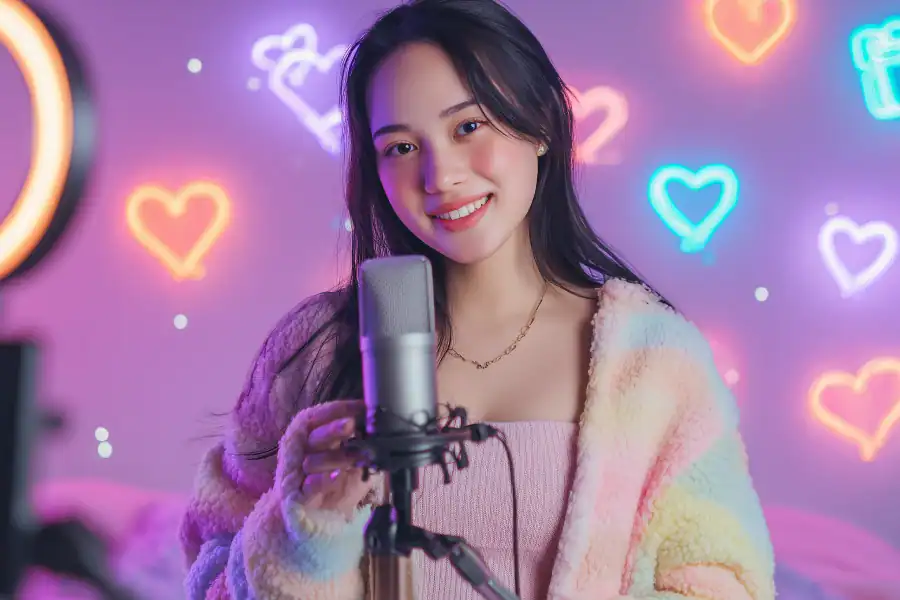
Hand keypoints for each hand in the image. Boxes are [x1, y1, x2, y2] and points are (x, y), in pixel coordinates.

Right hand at [278, 399, 375, 519]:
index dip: (342, 409)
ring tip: (355, 456)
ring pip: (313, 460)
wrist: (319, 516)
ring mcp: (299, 472)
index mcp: (316, 434)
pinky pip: (309, 486)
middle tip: (351, 424)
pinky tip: (334, 477)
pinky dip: (321, 481)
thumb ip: (365, 444)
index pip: (323, 415)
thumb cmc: (339, 482)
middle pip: (316, 435)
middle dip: (334, 429)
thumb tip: (383, 428)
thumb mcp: (355, 460)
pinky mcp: (299, 495)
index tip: (362, 408)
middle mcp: (304, 449)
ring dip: (336, 458)